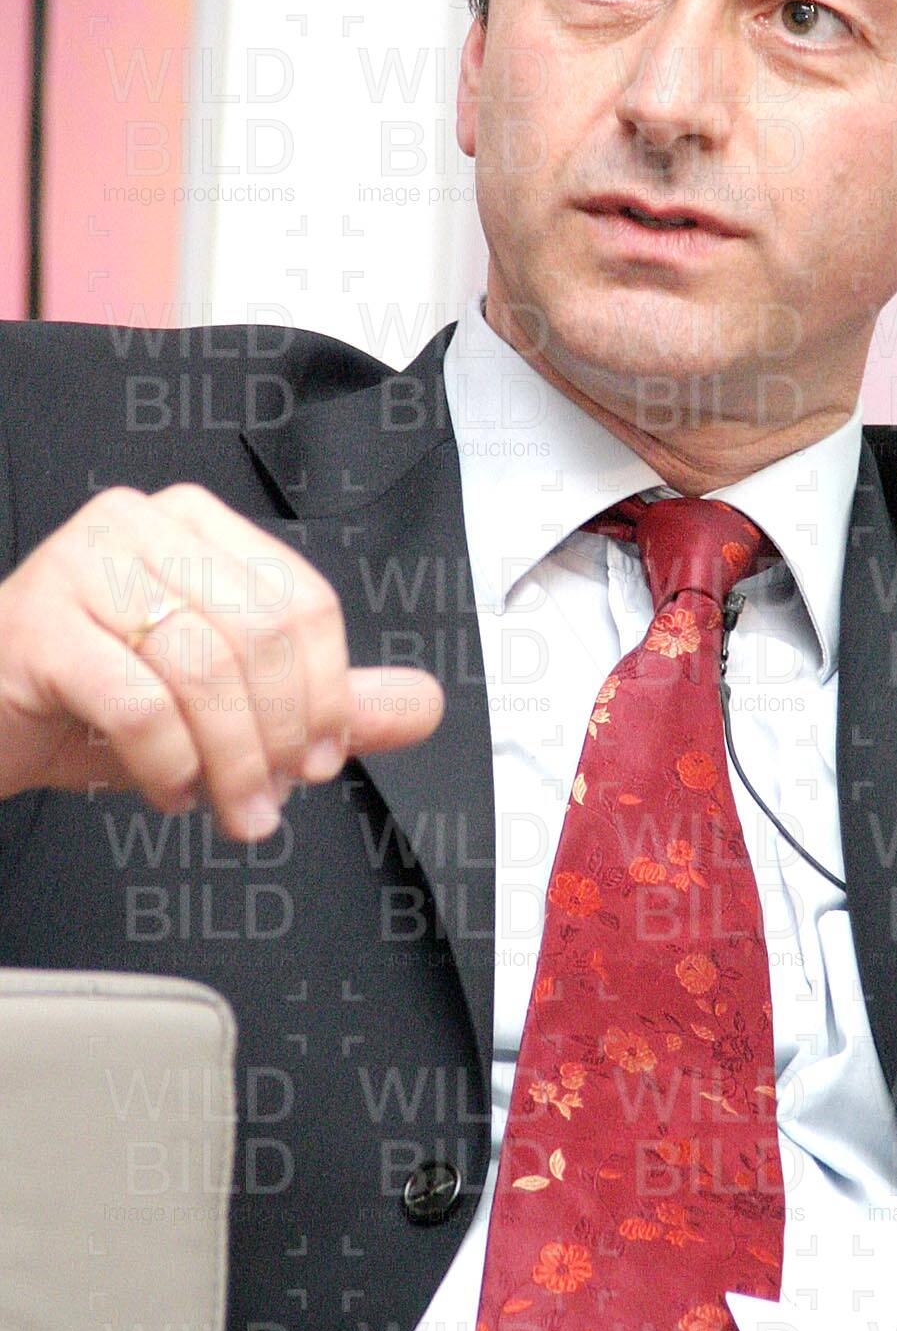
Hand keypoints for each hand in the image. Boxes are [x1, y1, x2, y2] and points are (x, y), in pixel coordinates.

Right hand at [0, 483, 444, 841]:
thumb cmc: (93, 702)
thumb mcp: (226, 704)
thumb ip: (326, 700)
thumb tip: (422, 706)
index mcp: (198, 526)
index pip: (301, 599)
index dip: (327, 691)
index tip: (321, 757)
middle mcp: (143, 526)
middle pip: (260, 634)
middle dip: (277, 737)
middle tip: (267, 799)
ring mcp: (84, 563)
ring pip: (206, 669)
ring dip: (229, 762)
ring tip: (223, 804)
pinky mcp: (40, 622)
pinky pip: (141, 701)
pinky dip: (168, 763)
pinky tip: (166, 787)